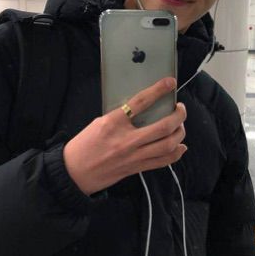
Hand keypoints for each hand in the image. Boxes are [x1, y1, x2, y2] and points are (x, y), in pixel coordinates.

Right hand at [63, 77, 186, 194]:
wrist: (74, 173)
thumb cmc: (85, 145)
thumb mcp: (100, 122)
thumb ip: (121, 115)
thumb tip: (143, 108)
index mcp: (114, 122)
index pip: (141, 102)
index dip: (158, 90)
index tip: (170, 83)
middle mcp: (127, 140)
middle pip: (163, 126)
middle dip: (179, 116)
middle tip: (180, 109)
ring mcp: (133, 156)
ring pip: (168, 145)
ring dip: (180, 133)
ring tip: (180, 126)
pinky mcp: (136, 168)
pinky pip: (163, 162)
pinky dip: (176, 153)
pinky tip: (180, 146)